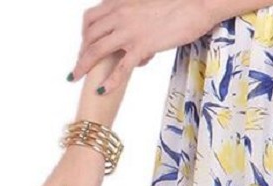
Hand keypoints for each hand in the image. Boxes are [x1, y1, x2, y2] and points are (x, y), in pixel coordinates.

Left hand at [70, 0, 221, 93]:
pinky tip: (103, 91)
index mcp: (120, 3)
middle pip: (89, 36)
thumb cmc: (177, 5)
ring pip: (97, 50)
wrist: (197, 4)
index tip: (83, 48)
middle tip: (78, 68)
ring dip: (84, 66)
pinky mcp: (142, 46)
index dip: (83, 35)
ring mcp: (129, 31)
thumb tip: (134, 36)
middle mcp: (120, 15)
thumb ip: (134, 15)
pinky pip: (121, 67)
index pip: (90, 19)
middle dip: (81, 53)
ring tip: (76, 78)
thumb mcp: (147, 5)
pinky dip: (110, 81)